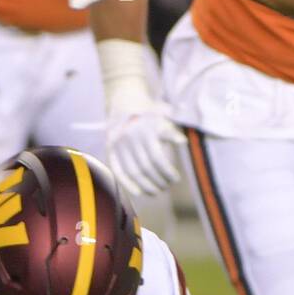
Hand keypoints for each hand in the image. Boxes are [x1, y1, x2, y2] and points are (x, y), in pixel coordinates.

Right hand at [96, 39, 183, 196]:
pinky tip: (139, 193)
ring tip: (157, 191)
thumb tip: (183, 142)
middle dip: (159, 180)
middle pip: (146, 166)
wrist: (125, 102)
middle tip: (168, 185)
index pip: (158, 157)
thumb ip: (172, 129)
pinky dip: (128, 184)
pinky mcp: (110, 149)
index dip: (167, 171)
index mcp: (147, 128)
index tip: (176, 178)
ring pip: (133, 171)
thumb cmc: (151, 113)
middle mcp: (131, 135)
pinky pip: (118, 170)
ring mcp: (119, 143)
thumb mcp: (164, 115)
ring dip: (147, 185)